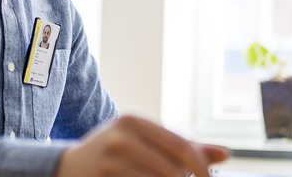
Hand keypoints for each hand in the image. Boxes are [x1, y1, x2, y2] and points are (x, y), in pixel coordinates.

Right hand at [55, 114, 228, 176]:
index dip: (201, 168)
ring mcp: (109, 161)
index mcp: (135, 121)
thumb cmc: (116, 153)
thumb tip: (225, 154)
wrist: (66, 168)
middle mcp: (121, 137)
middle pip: (170, 170)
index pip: (181, 146)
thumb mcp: (146, 142)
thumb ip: (185, 148)